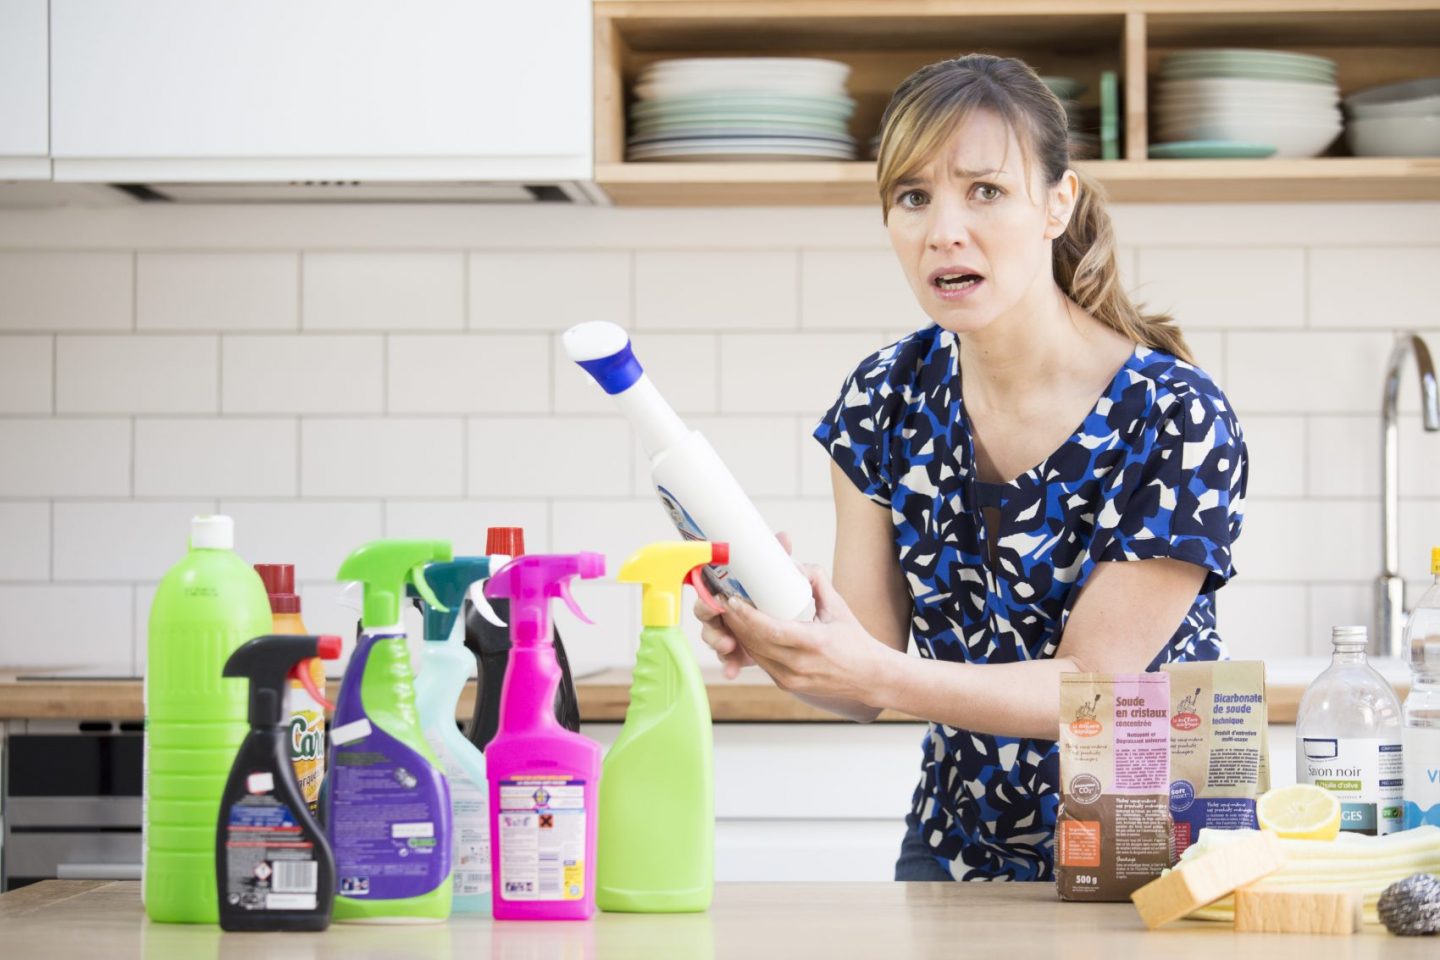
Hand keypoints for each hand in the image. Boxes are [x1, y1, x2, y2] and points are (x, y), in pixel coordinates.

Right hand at [695, 531, 791, 678]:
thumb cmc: (792, 602)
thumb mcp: (791, 583)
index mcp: (733, 588)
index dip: (708, 591)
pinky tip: (732, 670)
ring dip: (717, 641)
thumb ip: (782, 559)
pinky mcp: (737, 652)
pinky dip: (728, 664)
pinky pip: (727, 658)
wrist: (809, 637)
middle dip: (710, 619)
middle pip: (706, 612)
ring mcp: (729, 632)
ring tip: (729, 647)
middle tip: (719, 619)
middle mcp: (726, 609)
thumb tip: (784, 537)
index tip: (716, 595)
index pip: (711, 586)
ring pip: (713, 636)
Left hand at [721, 563, 891, 707]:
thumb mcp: (838, 607)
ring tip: (728, 613)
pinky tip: (742, 631)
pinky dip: (750, 646)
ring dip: (738, 633)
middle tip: (722, 600)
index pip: (770, 629)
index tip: (732, 598)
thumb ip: (817, 581)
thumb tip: (796, 564)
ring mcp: (791, 679)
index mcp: (814, 643)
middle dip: (735, 620)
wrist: (869, 677)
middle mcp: (799, 665)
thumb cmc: (855, 641)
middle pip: (756, 641)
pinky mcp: (787, 685)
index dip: (747, 614)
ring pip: (754, 653)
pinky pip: (762, 662)